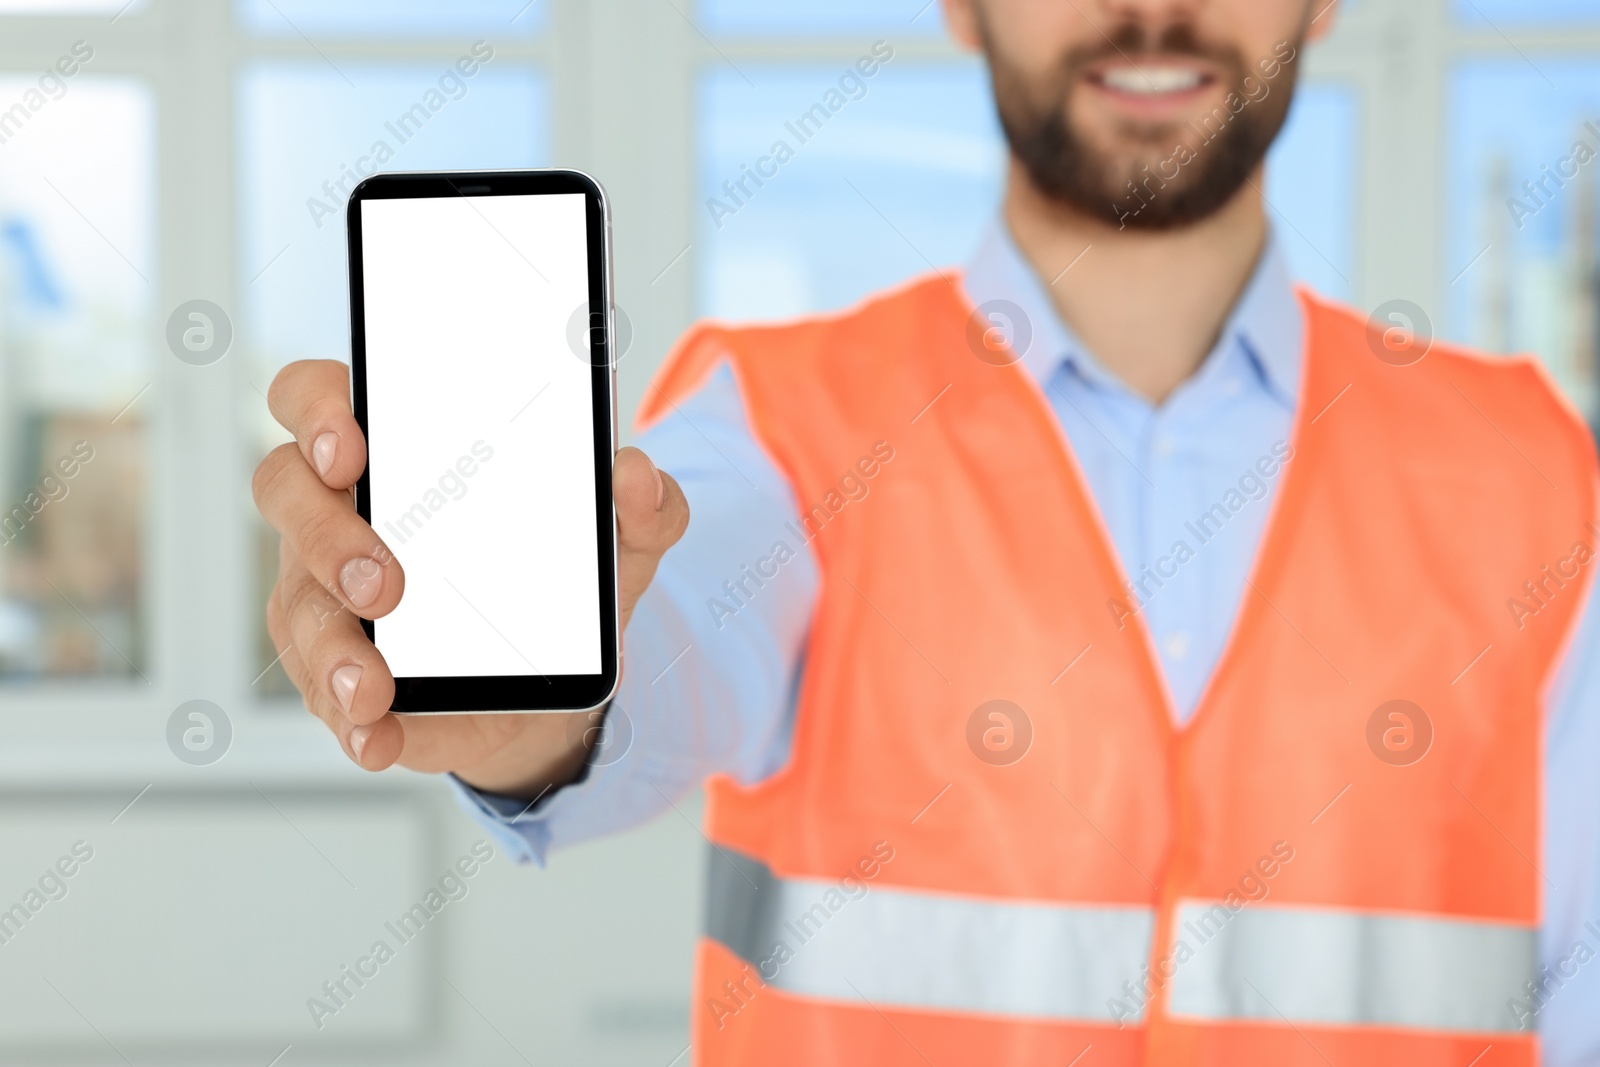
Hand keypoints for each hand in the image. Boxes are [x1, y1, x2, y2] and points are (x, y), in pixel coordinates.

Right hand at [252, 359, 689, 796]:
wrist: (550, 679)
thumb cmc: (557, 578)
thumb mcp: (617, 542)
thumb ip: (642, 506)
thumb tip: (638, 477)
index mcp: (395, 453)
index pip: (316, 398)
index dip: (315, 410)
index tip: (348, 447)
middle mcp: (341, 514)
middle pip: (287, 493)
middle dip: (326, 537)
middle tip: (384, 584)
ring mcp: (325, 594)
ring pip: (297, 606)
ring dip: (332, 648)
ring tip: (373, 685)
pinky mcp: (337, 670)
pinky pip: (325, 694)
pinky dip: (354, 721)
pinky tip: (380, 734)